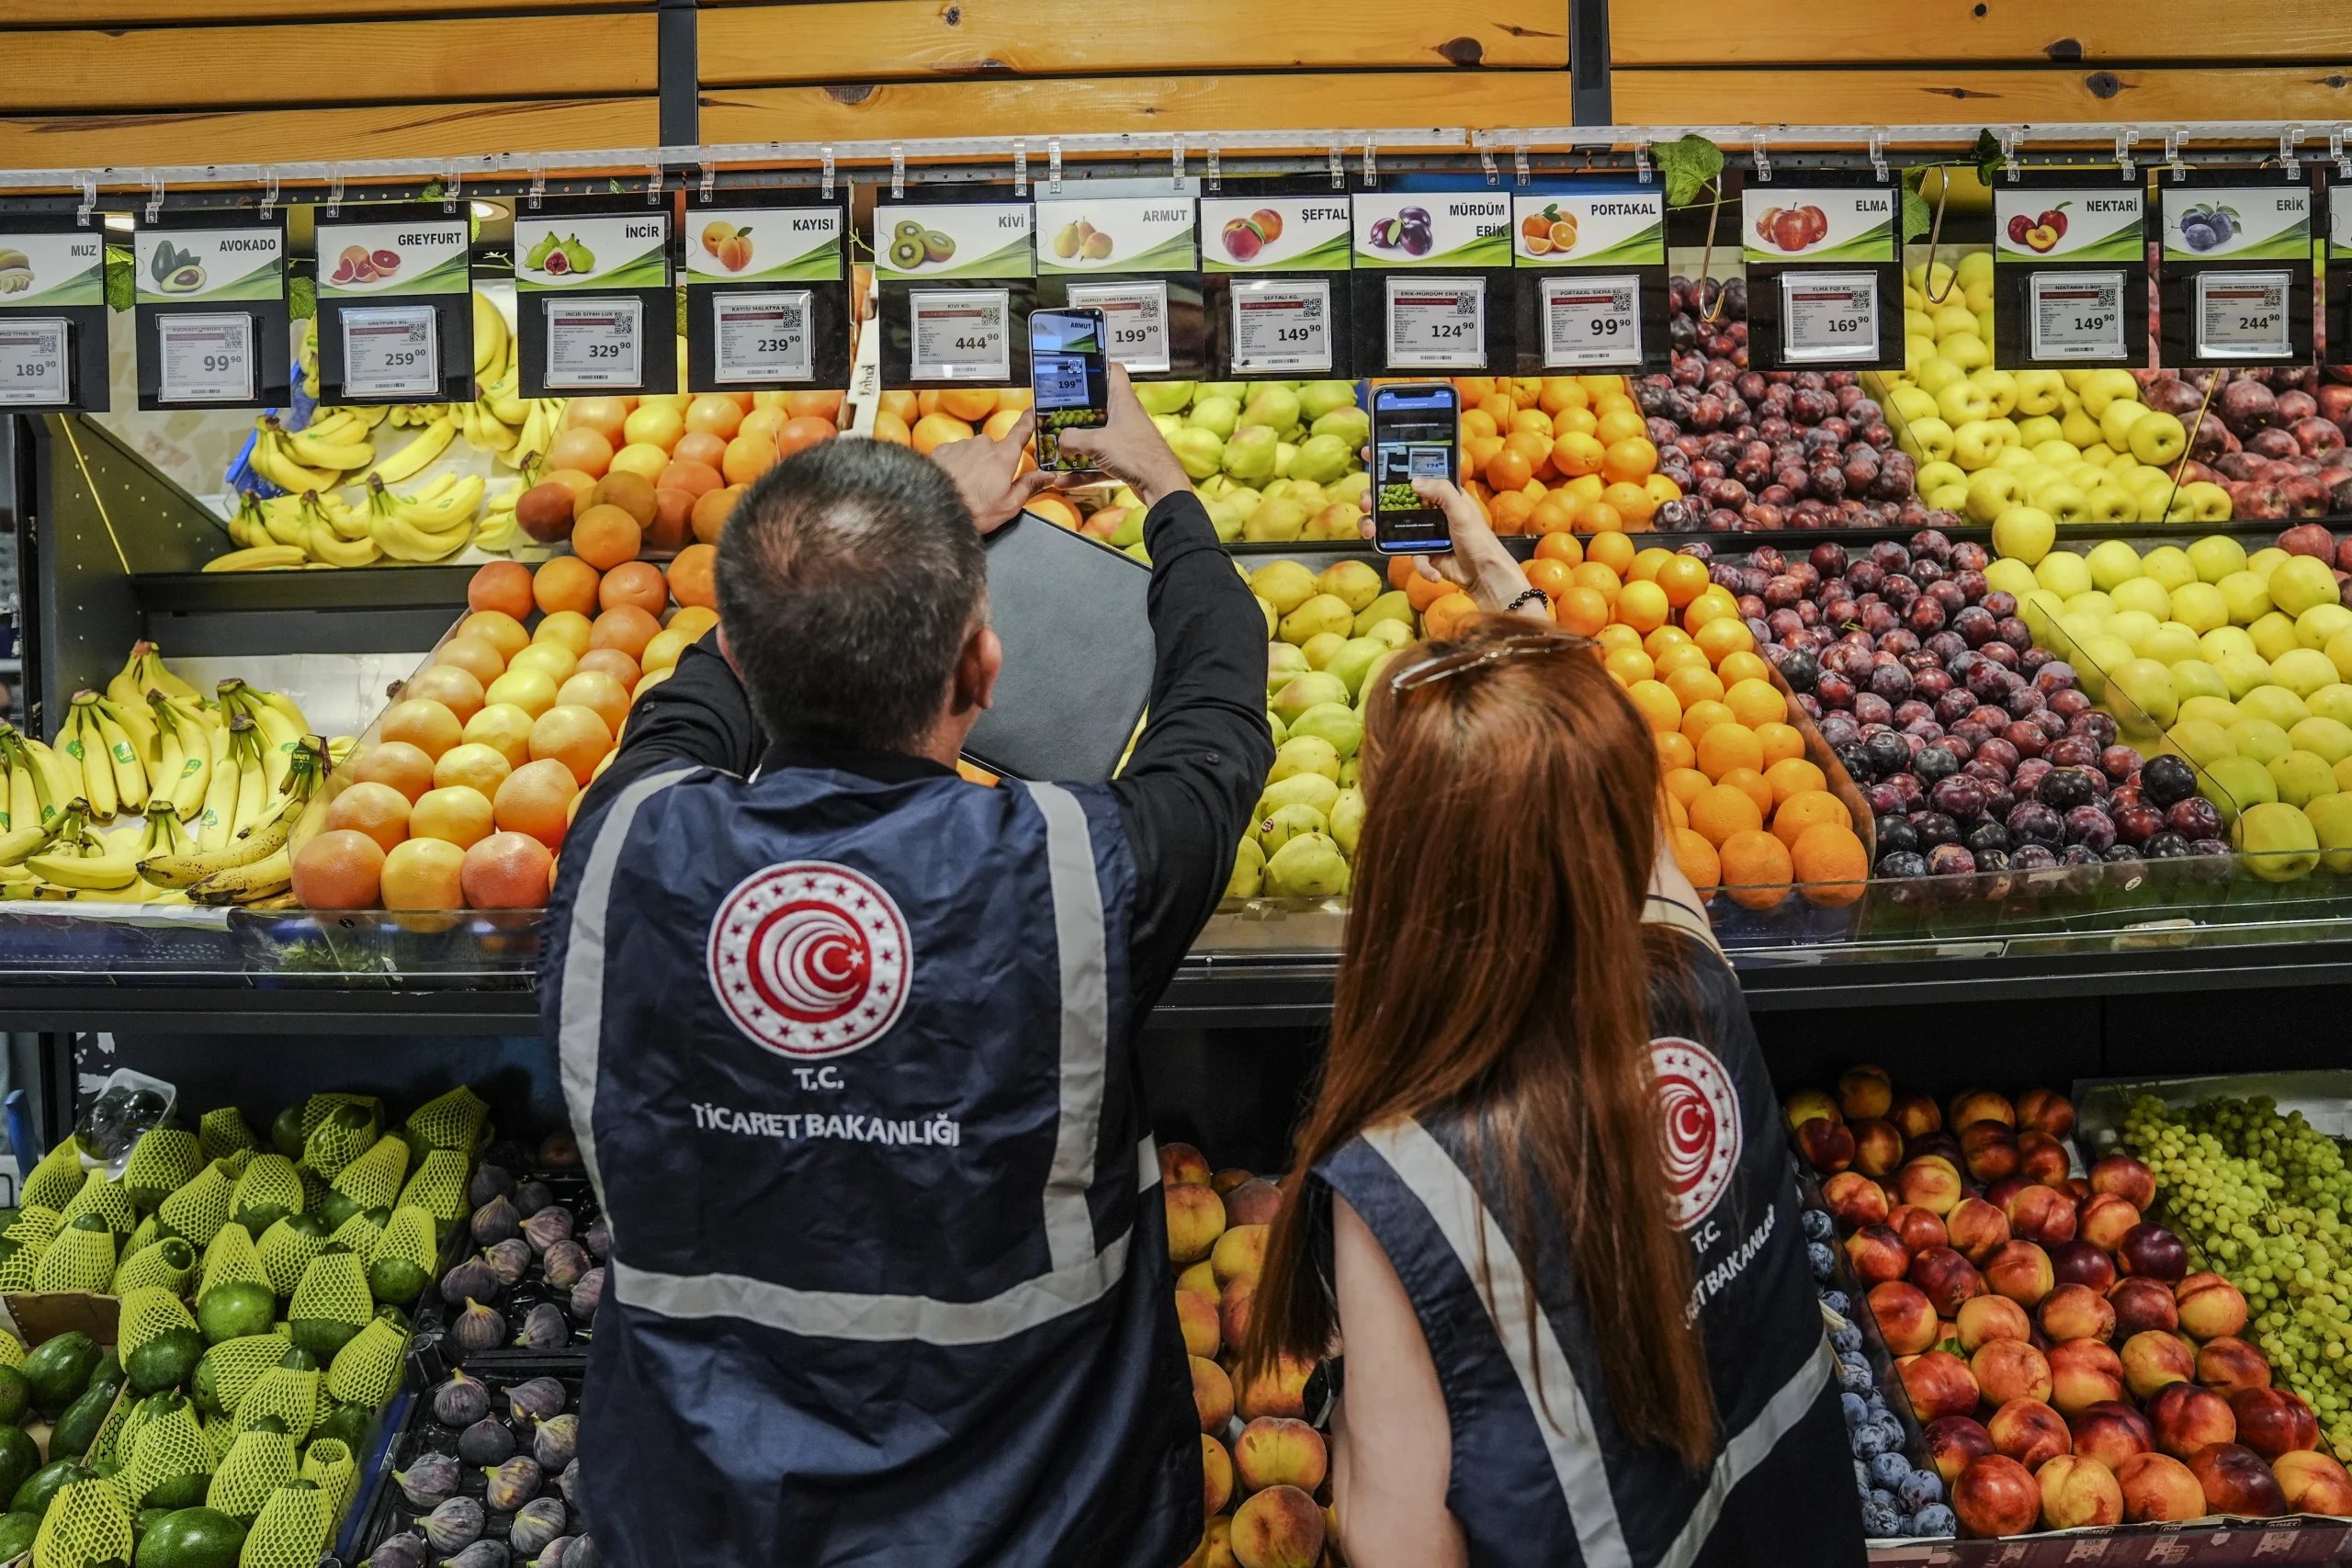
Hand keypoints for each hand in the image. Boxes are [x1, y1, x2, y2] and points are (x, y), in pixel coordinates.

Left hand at [930, 408, 1056, 534]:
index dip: (1028, 420)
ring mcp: (962, 444)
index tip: (1032, 410)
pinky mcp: (943, 449)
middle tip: (987, 486)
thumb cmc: (975, 510)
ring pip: (974, 451)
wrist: (933, 509)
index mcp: (1003, 455)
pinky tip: (952, 481)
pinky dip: (956, 465)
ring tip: (967, 487)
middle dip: (993, 462)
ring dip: (973, 464)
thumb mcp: (1008, 506)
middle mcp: (983, 443)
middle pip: (995, 448)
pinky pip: (956, 454)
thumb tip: (1047, 476)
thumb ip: (1029, 486)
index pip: (1021, 431)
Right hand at [1051, 362, 1192, 509]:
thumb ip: (1073, 439)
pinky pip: (1098, 461)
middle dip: (1075, 413)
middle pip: (1097, 407)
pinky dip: (1083, 471)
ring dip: (1076, 447)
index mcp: (1122, 400)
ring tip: (1054, 452)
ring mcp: (1124, 438)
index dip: (1096, 367)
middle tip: (1055, 416)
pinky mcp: (1124, 459)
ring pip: (1095, 437)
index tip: (1076, 374)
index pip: (1113, 371)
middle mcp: (1124, 416)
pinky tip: (1064, 481)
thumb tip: (1061, 442)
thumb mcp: (1097, 443)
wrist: (1161, 486)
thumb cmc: (1136, 455)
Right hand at [1357, 462, 1541, 618]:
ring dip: (1375, 528)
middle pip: (1390, 498)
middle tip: (1366, 502)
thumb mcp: (1462, 510)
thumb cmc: (1478, 538)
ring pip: (1388, 525)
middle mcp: (1426, 508)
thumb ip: (1441, 492)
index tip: (1368, 454)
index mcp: (1438, 493)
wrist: (1483, 574)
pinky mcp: (1420, 552)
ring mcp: (1420, 530)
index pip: (1411, 471)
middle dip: (1373, 499)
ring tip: (1370, 532)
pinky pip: (1410, 555)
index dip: (1390, 463)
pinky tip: (1432, 571)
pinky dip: (1420, 565)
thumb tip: (1414, 481)